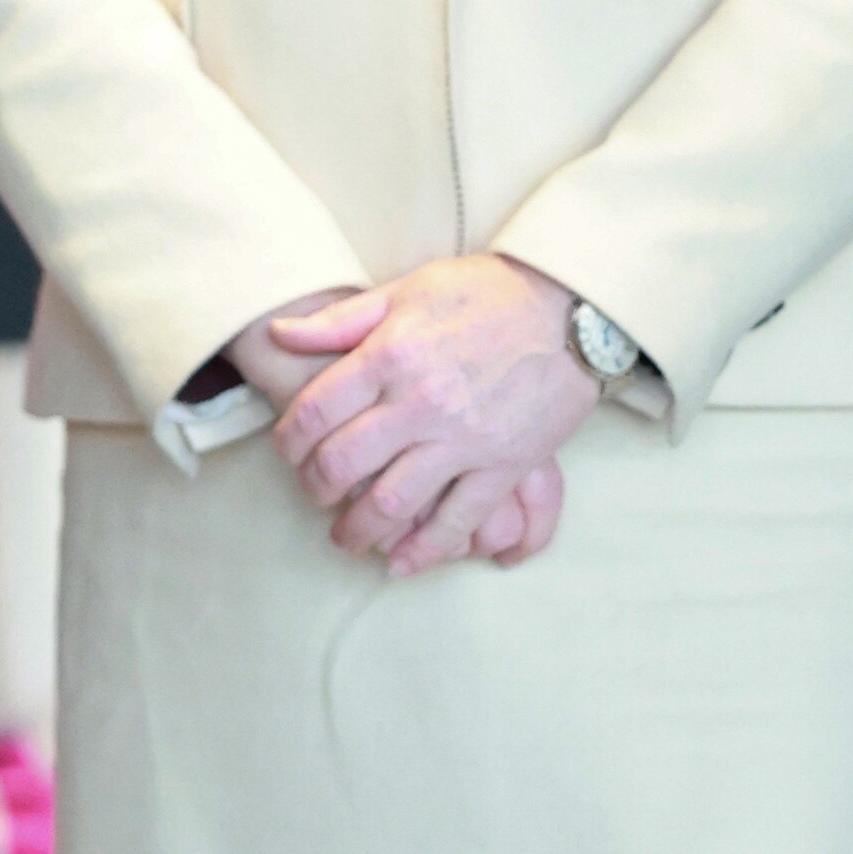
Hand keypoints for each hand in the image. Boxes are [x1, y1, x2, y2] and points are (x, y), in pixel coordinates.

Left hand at [254, 254, 594, 563]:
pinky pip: (457, 520)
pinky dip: (424, 550)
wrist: (572, 309)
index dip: (289, 441)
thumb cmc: (488, 293)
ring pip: (392, 502)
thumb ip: (342, 320)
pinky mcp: (505, 465)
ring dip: (358, 530)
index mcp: (390, 355)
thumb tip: (280, 332)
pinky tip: (401, 564)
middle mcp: (421, 402)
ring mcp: (464, 439)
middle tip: (315, 495)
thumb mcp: (409, 289)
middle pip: (342, 464)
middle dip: (316, 489)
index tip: (288, 452)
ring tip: (346, 538)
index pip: (314, 412)